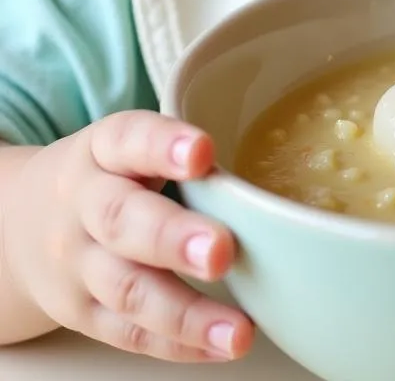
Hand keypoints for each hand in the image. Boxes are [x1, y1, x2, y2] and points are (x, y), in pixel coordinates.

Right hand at [2, 111, 253, 360]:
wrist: (21, 223)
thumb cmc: (112, 175)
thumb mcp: (133, 145)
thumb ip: (189, 154)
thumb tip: (277, 173)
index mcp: (103, 150)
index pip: (129, 139)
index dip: (164, 145)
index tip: (204, 151)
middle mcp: (84, 204)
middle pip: (121, 221)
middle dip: (172, 238)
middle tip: (221, 250)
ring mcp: (79, 263)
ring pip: (126, 289)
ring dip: (185, 313)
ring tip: (239, 330)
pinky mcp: (81, 312)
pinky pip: (128, 333)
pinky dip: (178, 343)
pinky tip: (220, 346)